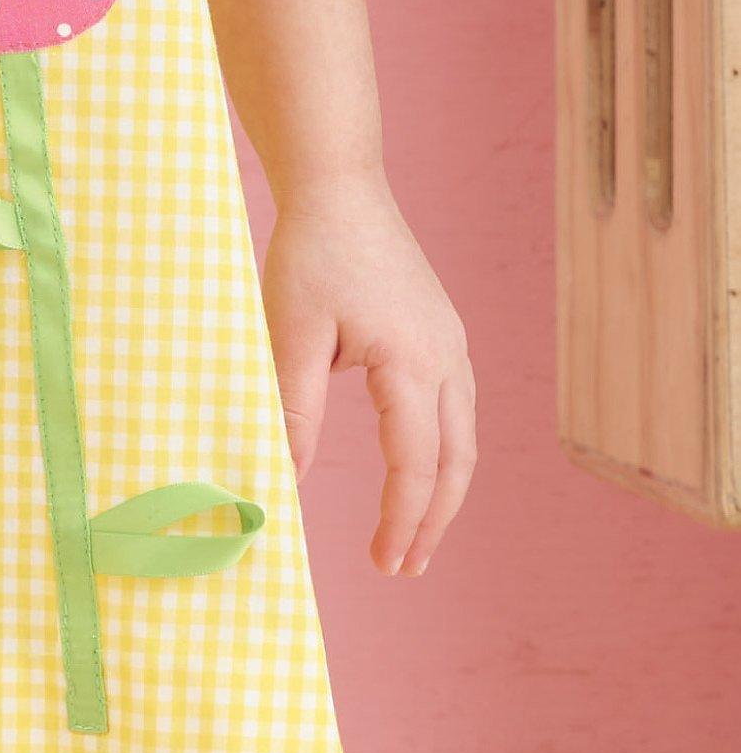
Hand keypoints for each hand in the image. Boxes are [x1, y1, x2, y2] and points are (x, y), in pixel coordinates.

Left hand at [261, 172, 474, 578]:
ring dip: (443, 489)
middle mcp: (447, 356)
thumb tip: (289, 480)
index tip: (384, 564)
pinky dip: (444, 450)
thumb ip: (294, 411)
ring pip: (464, 437)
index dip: (401, 521)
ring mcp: (450, 341)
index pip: (416, 465)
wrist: (339, 185)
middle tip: (405, 567)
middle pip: (456, 462)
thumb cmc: (311, 252)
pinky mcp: (441, 330)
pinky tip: (420, 467)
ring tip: (415, 534)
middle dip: (433, 520)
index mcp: (413, 362)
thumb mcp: (291, 334)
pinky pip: (455, 407)